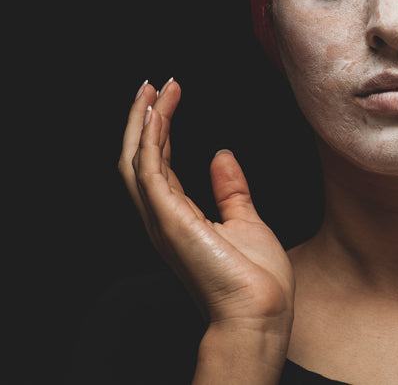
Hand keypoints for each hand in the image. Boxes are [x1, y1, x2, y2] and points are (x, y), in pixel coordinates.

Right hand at [117, 79, 293, 333]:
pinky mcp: (170, 220)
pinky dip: (149, 140)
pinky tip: (157, 113)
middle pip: (138, 159)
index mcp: (178, 219)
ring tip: (153, 89)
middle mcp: (162, 218)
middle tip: (151, 85)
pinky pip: (149, 172)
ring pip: (136, 161)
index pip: (158, 165)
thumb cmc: (257, 280)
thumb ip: (230, 190)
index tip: (167, 98)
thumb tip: (222, 155)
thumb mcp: (246, 222)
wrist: (261, 312)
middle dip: (142, 120)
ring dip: (143, 122)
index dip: (159, 131)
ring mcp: (163, 220)